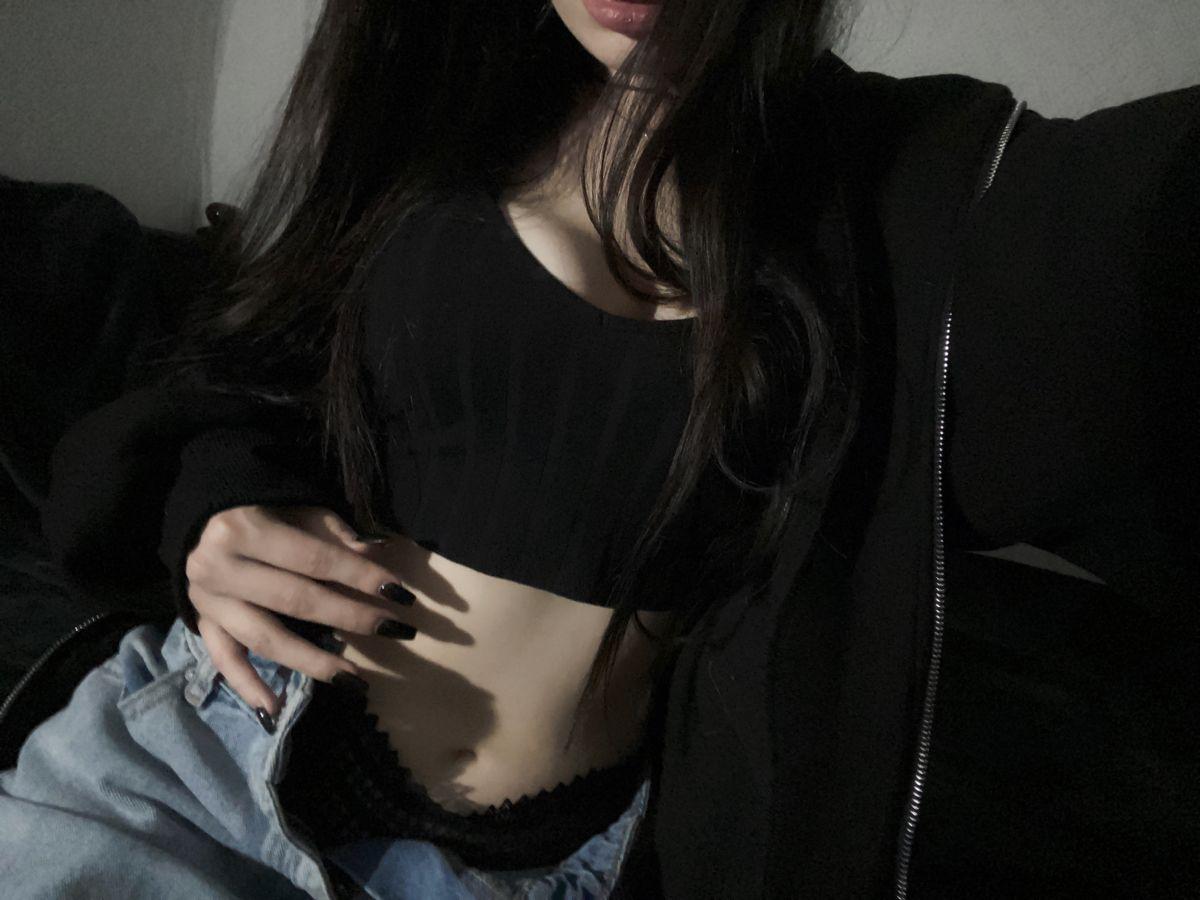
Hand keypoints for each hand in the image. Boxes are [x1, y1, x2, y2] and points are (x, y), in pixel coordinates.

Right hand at [184, 504, 415, 717]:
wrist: (201, 515)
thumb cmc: (260, 508)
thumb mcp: (297, 507)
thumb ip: (333, 533)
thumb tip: (376, 554)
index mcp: (244, 530)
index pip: (314, 560)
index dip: (359, 577)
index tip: (401, 594)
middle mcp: (219, 567)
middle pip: (296, 600)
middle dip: (350, 617)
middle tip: (394, 631)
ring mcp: (206, 600)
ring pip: (264, 638)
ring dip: (312, 662)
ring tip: (354, 681)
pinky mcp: (200, 621)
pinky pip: (224, 659)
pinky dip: (248, 686)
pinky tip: (274, 711)